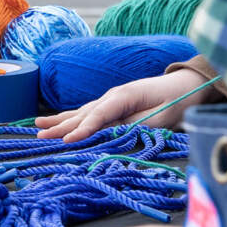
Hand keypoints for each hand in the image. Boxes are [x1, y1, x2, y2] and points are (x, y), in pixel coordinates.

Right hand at [35, 69, 212, 141]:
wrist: (188, 85)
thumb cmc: (178, 102)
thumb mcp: (160, 118)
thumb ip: (134, 125)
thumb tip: (109, 133)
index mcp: (123, 97)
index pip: (97, 116)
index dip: (82, 130)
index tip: (67, 142)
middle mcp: (112, 95)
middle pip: (82, 113)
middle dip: (60, 126)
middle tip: (39, 135)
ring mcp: (111, 98)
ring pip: (81, 112)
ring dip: (59, 120)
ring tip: (37, 125)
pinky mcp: (113, 104)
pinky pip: (87, 112)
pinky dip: (70, 118)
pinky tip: (57, 120)